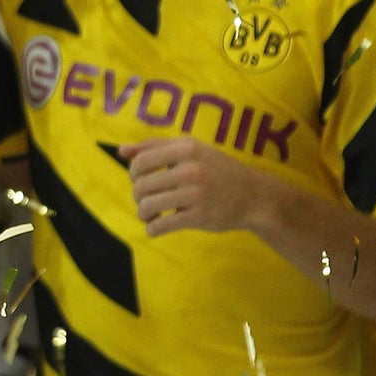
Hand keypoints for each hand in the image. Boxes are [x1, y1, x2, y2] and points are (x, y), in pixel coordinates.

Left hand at [120, 138, 273, 235]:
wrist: (254, 196)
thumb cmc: (217, 169)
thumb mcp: (190, 149)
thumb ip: (155, 146)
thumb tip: (121, 151)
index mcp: (186, 148)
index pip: (140, 161)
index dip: (134, 173)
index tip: (142, 179)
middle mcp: (190, 169)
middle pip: (141, 185)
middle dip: (138, 195)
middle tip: (146, 198)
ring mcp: (195, 194)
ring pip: (147, 206)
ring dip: (143, 213)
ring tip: (150, 214)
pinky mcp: (199, 217)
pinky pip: (161, 226)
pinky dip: (153, 229)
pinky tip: (157, 226)